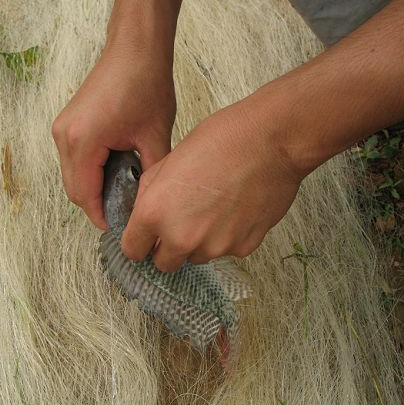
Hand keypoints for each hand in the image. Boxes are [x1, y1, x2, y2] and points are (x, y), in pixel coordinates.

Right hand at [51, 38, 175, 228]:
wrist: (135, 47)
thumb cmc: (146, 83)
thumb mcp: (155, 138)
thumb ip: (149, 177)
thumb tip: (148, 205)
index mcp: (83, 141)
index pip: (85, 195)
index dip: (102, 216)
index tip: (121, 228)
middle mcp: (64, 136)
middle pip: (74, 189)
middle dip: (97, 205)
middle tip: (125, 215)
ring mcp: (62, 128)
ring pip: (73, 176)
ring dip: (93, 189)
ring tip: (123, 195)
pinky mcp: (67, 123)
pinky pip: (74, 160)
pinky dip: (91, 173)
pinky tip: (115, 174)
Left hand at [120, 95, 303, 272]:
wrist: (271, 141)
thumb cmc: (222, 141)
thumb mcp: (169, 160)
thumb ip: (150, 192)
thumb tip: (142, 212)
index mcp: (155, 213)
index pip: (132, 250)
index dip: (139, 242)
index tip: (145, 238)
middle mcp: (181, 237)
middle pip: (164, 263)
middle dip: (167, 248)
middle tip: (181, 223)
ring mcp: (213, 246)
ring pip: (196, 257)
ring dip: (199, 242)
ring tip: (214, 208)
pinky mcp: (242, 248)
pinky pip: (226, 250)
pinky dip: (227, 236)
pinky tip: (235, 209)